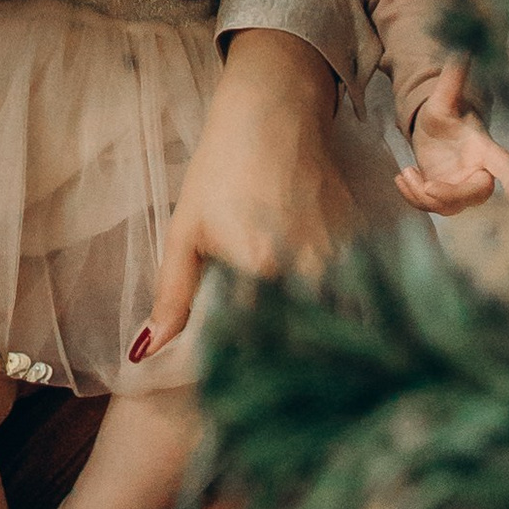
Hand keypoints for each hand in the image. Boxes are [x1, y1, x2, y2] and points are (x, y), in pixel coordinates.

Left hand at [132, 26, 349, 364]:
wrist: (275, 113)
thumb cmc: (221, 171)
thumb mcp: (185, 231)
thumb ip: (172, 297)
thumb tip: (146, 353)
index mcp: (261, 272)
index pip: (264, 351)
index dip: (255, 377)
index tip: (246, 395)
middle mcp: (310, 270)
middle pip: (308, 343)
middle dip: (294, 370)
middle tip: (277, 384)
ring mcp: (343, 256)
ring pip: (340, 324)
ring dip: (323, 344)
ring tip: (304, 359)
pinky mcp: (362, 242)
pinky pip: (360, 295)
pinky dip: (346, 312)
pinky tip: (328, 318)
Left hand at [401, 58, 508, 213]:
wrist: (436, 133)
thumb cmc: (446, 115)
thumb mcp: (443, 99)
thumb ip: (452, 81)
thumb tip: (462, 50)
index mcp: (483, 147)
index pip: (504, 163)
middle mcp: (478, 171)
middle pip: (477, 193)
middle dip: (452, 195)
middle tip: (427, 187)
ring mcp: (462, 188)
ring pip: (452, 207)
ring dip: (425, 197)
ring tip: (406, 174)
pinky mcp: (445, 198)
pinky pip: (433, 208)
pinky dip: (414, 198)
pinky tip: (402, 178)